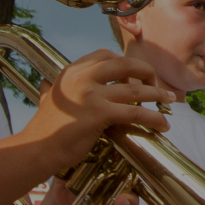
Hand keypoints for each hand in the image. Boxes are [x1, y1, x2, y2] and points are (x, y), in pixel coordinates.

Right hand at [18, 50, 172, 175]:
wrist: (36, 149)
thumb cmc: (44, 129)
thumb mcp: (47, 99)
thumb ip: (52, 88)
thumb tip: (47, 85)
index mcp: (72, 70)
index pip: (105, 55)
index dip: (125, 63)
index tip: (136, 74)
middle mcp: (82, 77)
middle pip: (125, 65)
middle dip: (147, 73)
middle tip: (157, 85)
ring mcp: (91, 94)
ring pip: (134, 90)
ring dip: (157, 95)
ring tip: (169, 101)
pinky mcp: (99, 113)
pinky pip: (134, 112)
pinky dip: (152, 118)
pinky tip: (162, 124)